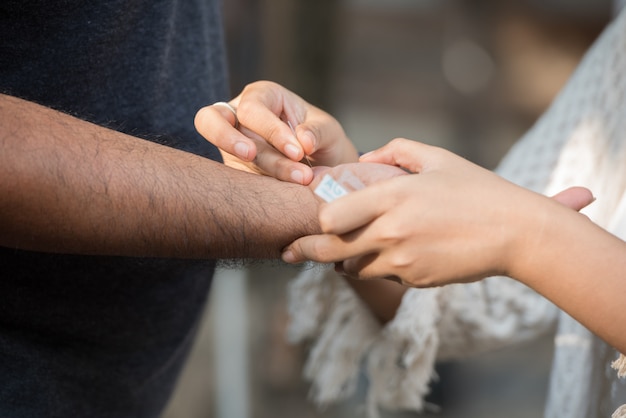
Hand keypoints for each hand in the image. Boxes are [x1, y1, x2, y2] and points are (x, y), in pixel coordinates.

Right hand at [194, 81, 358, 184]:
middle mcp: (240, 117)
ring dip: (266, 170)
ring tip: (300, 180)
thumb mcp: (328, 130)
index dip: (270, 130)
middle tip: (254, 157)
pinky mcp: (234, 170)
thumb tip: (303, 140)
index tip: (298, 152)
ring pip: (231, 155)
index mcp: (262, 96)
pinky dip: (257, 187)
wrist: (321, 166)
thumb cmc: (321, 138)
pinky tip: (285, 193)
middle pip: (218, 123)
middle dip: (236, 143)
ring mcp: (232, 144)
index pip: (251, 108)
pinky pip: (234, 179)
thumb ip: (318, 132)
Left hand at [282, 138, 594, 286]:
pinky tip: (387, 252)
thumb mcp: (438, 158)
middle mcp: (390, 233)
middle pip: (330, 250)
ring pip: (352, 268)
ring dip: (343, 260)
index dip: (316, 219)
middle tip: (290, 251)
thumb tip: (365, 157)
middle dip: (305, 251)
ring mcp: (401, 262)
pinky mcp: (414, 281)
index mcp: (392, 197)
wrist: (516, 233)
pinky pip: (381, 276)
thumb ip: (395, 151)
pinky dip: (375, 267)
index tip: (313, 215)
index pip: (330, 218)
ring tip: (342, 249)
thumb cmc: (477, 190)